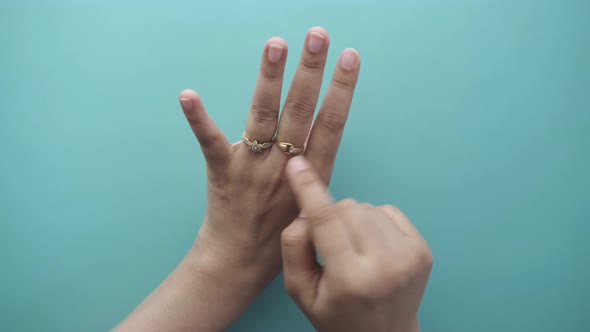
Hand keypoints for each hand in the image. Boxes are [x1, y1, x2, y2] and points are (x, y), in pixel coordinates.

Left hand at [180, 27, 359, 287]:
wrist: (240, 264)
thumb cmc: (280, 235)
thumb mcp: (311, 202)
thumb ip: (314, 168)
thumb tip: (320, 134)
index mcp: (311, 174)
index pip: (331, 124)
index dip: (342, 90)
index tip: (350, 58)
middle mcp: (285, 166)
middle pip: (300, 111)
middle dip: (311, 71)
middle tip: (318, 36)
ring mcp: (253, 168)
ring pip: (263, 116)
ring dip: (271, 78)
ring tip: (277, 44)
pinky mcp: (222, 173)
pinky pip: (210, 142)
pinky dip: (198, 119)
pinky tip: (188, 94)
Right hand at [281, 157, 432, 331]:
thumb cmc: (336, 314)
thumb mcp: (300, 290)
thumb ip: (294, 246)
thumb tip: (306, 208)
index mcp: (350, 279)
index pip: (327, 220)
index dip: (309, 189)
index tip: (297, 164)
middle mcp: (385, 265)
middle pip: (347, 207)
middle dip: (332, 216)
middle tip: (331, 244)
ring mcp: (409, 256)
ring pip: (367, 206)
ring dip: (354, 220)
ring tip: (354, 249)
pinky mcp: (423, 249)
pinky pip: (388, 210)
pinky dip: (374, 221)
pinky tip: (372, 246)